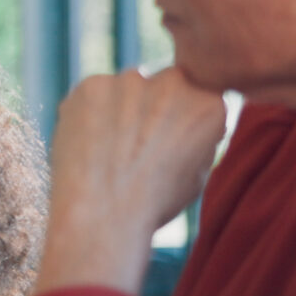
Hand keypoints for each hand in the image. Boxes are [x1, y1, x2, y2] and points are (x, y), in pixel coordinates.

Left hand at [36, 68, 226, 294]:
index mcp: (210, 102)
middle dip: (147, 110)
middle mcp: (175, 81)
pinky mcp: (91, 85)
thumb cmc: (152, 203)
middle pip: (159, 86)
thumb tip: (187, 118)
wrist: (104, 215)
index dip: (176, 120)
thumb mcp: (197, 171)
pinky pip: (90, 96)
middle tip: (130, 147)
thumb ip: (197, 134)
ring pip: (123, 90)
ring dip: (116, 111)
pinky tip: (85, 145)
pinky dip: (85, 114)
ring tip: (106, 151)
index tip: (162, 143)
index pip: (194, 96)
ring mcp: (131, 80)